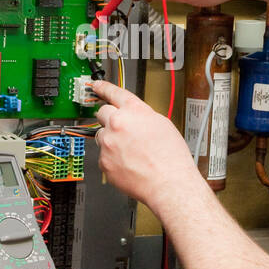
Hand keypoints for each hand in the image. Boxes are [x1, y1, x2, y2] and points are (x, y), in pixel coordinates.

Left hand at [91, 80, 209, 208]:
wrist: (169, 183)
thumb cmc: (171, 158)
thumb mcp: (163, 124)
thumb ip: (142, 116)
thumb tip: (134, 117)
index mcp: (134, 111)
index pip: (114, 93)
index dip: (103, 88)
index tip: (96, 86)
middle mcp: (118, 124)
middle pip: (102, 113)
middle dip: (110, 119)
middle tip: (121, 129)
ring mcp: (108, 143)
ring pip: (102, 136)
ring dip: (112, 140)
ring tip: (131, 152)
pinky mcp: (104, 162)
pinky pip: (103, 156)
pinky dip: (112, 159)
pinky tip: (128, 164)